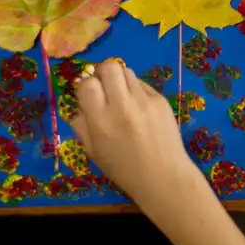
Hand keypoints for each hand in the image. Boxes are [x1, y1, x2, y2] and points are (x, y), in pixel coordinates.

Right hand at [69, 59, 208, 213]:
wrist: (164, 177)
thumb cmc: (124, 169)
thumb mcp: (93, 152)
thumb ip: (82, 125)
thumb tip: (80, 105)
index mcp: (101, 122)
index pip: (87, 84)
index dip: (86, 86)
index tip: (89, 95)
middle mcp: (122, 106)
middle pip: (109, 67)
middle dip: (103, 73)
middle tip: (105, 86)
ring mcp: (144, 101)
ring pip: (127, 72)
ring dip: (120, 81)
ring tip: (123, 97)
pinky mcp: (161, 101)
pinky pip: (143, 85)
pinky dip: (137, 92)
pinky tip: (140, 109)